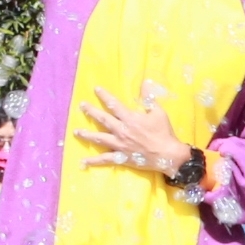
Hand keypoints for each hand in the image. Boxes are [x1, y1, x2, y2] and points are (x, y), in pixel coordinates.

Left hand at [74, 87, 191, 178]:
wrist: (168, 155)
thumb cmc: (164, 133)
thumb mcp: (158, 112)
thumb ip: (149, 98)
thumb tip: (145, 82)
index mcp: (130, 119)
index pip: (114, 104)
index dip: (104, 96)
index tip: (96, 89)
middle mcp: (121, 131)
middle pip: (102, 120)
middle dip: (91, 112)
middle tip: (81, 106)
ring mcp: (119, 145)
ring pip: (99, 138)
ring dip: (87, 135)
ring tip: (76, 132)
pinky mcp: (121, 157)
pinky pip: (104, 159)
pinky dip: (94, 161)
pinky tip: (83, 162)